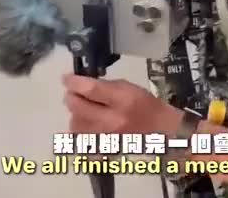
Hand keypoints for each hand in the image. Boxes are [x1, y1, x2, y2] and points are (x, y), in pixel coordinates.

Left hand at [62, 74, 183, 135]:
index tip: (67, 78)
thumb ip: (105, 85)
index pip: (91, 89)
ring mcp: (106, 138)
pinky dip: (78, 131)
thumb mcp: (129, 87)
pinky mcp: (103, 149)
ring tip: (82, 109)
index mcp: (123, 100)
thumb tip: (82, 84)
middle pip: (78, 107)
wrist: (161, 132)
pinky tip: (85, 126)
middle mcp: (113, 121)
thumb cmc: (146, 105)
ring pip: (75, 124)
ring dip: (75, 114)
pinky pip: (80, 141)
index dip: (74, 82)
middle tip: (73, 93)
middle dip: (71, 96)